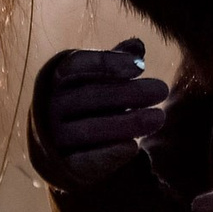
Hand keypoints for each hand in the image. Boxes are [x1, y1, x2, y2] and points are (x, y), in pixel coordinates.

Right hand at [28, 41, 167, 189]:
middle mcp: (50, 105)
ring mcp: (53, 137)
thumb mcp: (98, 77)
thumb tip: (137, 45)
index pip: (76, 64)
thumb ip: (117, 61)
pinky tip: (133, 147)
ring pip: (89, 129)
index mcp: (56, 77)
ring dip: (127, 123)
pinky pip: (84, 160)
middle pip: (89, 96)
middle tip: (162, 90)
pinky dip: (109, 154)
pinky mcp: (61, 166)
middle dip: (129, 93)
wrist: (63, 148)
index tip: (141, 65)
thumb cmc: (87, 100)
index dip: (107, 63)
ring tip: (159, 117)